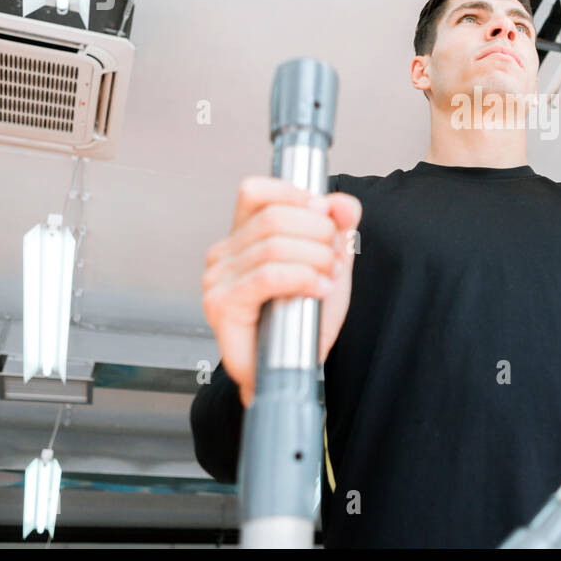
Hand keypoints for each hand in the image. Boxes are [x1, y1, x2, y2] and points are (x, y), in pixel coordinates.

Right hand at [201, 176, 362, 406]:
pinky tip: (318, 290)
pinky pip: (267, 277)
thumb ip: (338, 228)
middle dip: (318, 234)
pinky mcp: (221, 304)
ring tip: (329, 279)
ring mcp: (217, 278)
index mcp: (243, 235)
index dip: (294, 194)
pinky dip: (302, 278)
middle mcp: (223, 252)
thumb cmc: (303, 319)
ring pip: (274, 246)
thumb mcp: (329, 263)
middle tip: (335, 258)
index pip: (255, 191)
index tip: (325, 216)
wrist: (291, 369)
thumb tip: (343, 202)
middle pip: (274, 217)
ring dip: (316, 260)